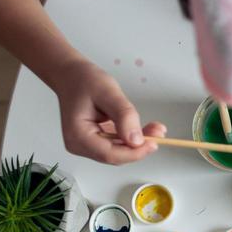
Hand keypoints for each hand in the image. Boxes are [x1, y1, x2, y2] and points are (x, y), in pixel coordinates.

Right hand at [48, 60, 165, 164]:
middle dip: (139, 147)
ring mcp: (87, 145)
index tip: (154, 143)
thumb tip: (137, 141)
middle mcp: (80, 145)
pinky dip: (132, 138)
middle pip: (115, 156)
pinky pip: (117, 144)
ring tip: (156, 129)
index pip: (109, 154)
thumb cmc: (85, 81)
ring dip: (139, 143)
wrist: (72, 75)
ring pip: (119, 152)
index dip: (134, 153)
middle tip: (159, 132)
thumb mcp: (108, 93)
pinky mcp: (96, 141)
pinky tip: (147, 129)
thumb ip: (124, 116)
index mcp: (78, 136)